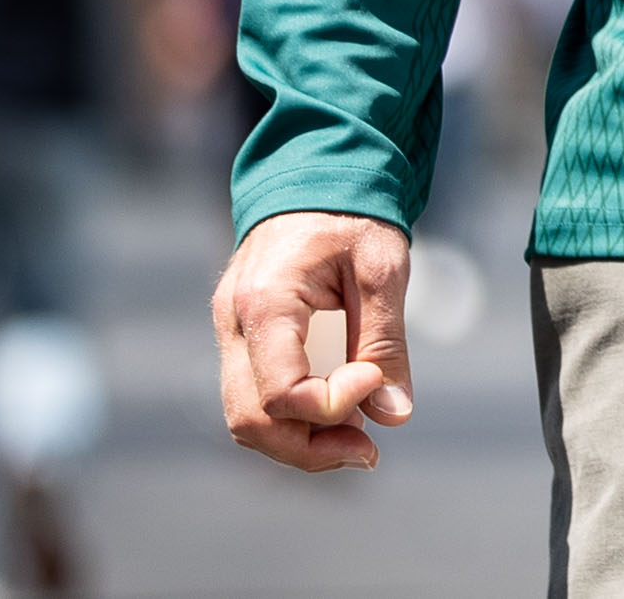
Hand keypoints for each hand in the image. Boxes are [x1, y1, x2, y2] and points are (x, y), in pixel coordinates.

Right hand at [212, 211, 414, 470]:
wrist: (314, 172)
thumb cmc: (352, 212)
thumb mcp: (383, 268)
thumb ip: (385, 342)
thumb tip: (394, 416)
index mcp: (265, 300)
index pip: (281, 393)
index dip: (332, 405)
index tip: (375, 378)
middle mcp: (233, 321)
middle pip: (251, 421)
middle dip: (310, 447)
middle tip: (370, 450)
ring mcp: (229, 330)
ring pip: (244, 418)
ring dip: (300, 442)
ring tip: (359, 438)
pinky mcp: (240, 336)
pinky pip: (253, 396)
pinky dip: (291, 419)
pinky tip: (337, 416)